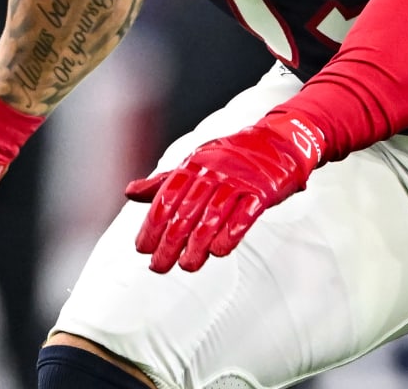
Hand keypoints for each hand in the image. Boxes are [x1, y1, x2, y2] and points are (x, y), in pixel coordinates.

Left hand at [125, 113, 323, 272]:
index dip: (152, 224)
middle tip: (159, 267)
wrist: (277, 141)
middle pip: (187, 210)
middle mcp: (215, 171)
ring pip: (213, 216)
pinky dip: (231, 234)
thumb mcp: (195, 162)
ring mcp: (239, 180)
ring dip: (197, 245)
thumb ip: (165, 181)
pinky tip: (219, 252)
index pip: (167, 197)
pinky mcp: (262, 191)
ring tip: (187, 266)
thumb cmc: (231, 156)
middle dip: (170, 242)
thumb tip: (130, 192)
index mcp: (195, 164)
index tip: (142, 249)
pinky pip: (245, 215)